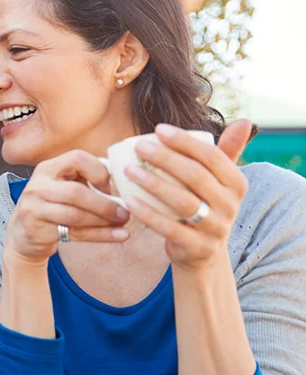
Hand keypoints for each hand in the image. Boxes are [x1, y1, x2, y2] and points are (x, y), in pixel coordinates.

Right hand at [5, 150, 130, 263]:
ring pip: (75, 215)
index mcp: (47, 169)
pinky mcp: (37, 230)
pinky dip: (100, 235)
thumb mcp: (61, 187)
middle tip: (125, 211)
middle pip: (76, 192)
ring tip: (124, 223)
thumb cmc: (51, 207)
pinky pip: (74, 233)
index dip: (98, 171)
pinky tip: (119, 235)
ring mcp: (34, 209)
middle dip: (105, 203)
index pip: (76, 159)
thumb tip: (125, 181)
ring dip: (104, 220)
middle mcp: (38, 186)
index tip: (110, 186)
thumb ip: (85, 180)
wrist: (22, 235)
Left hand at [124, 120, 249, 270]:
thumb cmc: (204, 206)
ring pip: (183, 201)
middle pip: (196, 176)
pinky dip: (148, 213)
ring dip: (154, 184)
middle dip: (166, 159)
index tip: (158, 129)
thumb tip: (244, 121)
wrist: (202, 253)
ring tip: (129, 171)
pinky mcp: (197, 247)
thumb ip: (225, 153)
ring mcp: (215, 228)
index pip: (212, 156)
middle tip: (139, 147)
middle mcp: (230, 205)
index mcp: (237, 183)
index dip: (185, 142)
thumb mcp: (218, 182)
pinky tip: (129, 200)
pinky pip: (169, 228)